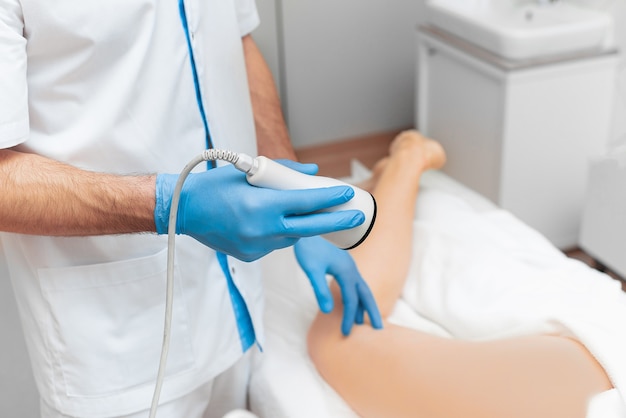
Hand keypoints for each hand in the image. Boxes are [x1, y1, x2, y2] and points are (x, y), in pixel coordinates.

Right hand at [154, 162, 364, 260]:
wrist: (184, 212)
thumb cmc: (214, 186)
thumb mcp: (246, 172)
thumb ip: (283, 172)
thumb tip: (312, 171)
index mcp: (262, 205)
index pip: (306, 202)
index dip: (330, 198)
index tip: (348, 193)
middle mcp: (262, 229)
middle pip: (310, 227)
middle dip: (336, 221)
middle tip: (356, 215)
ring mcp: (257, 246)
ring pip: (293, 237)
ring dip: (302, 225)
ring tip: (302, 211)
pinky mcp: (251, 256)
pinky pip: (276, 244)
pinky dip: (279, 233)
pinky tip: (268, 222)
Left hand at [294, 236, 382, 335]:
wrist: (306, 227)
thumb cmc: (307, 248)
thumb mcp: (311, 270)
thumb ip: (319, 289)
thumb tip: (327, 311)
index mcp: (346, 271)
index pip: (351, 300)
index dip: (349, 317)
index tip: (344, 333)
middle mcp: (351, 269)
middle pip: (366, 293)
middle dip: (372, 311)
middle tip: (379, 329)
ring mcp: (349, 265)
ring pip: (362, 288)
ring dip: (365, 304)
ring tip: (365, 321)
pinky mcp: (344, 264)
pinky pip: (355, 283)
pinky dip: (358, 295)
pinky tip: (352, 300)